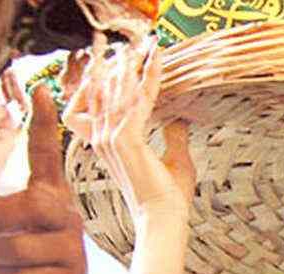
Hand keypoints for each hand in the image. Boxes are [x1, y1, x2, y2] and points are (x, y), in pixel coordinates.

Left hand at [0, 87, 88, 273]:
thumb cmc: (31, 252)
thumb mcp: (6, 230)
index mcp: (51, 196)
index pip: (47, 155)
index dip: (43, 124)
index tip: (39, 89)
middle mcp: (66, 215)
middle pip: (22, 206)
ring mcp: (71, 247)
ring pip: (11, 247)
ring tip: (4, 260)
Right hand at [63, 35, 195, 217]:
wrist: (164, 218)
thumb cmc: (169, 197)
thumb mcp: (176, 159)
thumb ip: (174, 136)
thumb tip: (179, 118)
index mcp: (111, 144)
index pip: (108, 104)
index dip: (114, 82)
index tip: (126, 62)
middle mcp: (104, 139)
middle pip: (105, 93)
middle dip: (117, 68)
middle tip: (128, 46)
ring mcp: (111, 139)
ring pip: (118, 93)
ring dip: (130, 69)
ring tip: (139, 48)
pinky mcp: (126, 140)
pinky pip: (136, 102)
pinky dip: (146, 82)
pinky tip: (154, 65)